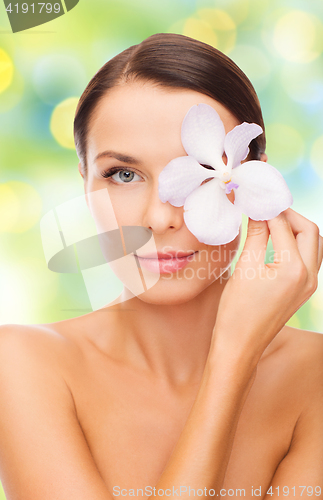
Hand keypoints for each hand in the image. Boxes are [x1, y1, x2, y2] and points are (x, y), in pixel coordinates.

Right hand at [212, 208, 322, 359]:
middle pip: (309, 231)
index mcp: (294, 269)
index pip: (284, 226)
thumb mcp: (244, 267)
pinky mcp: (304, 290)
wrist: (240, 344)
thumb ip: (255, 235)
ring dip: (295, 229)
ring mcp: (309, 285)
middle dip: (289, 216)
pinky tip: (276, 241)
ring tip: (271, 223)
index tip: (255, 200)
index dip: (268, 210)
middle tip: (267, 209)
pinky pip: (308, 258)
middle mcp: (309, 276)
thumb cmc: (237, 311)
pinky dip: (296, 244)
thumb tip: (257, 211)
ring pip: (312, 244)